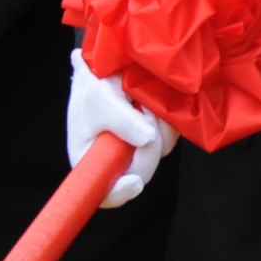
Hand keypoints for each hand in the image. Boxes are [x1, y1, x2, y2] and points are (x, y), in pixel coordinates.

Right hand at [67, 52, 175, 208]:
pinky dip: (166, 122)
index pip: (104, 193)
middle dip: (146, 147)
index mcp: (90, 159)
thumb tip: (146, 139)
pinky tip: (152, 105)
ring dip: (157, 127)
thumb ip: (123, 122)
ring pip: (158, 152)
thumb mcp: (102, 99)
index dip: (119, 193)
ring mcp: (134, 150)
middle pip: (139, 173)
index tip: (133, 181)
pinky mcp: (153, 138)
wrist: (108, 67)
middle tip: (140, 113)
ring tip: (140, 103)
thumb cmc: (94, 84)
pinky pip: (170, 138)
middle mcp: (113, 160)